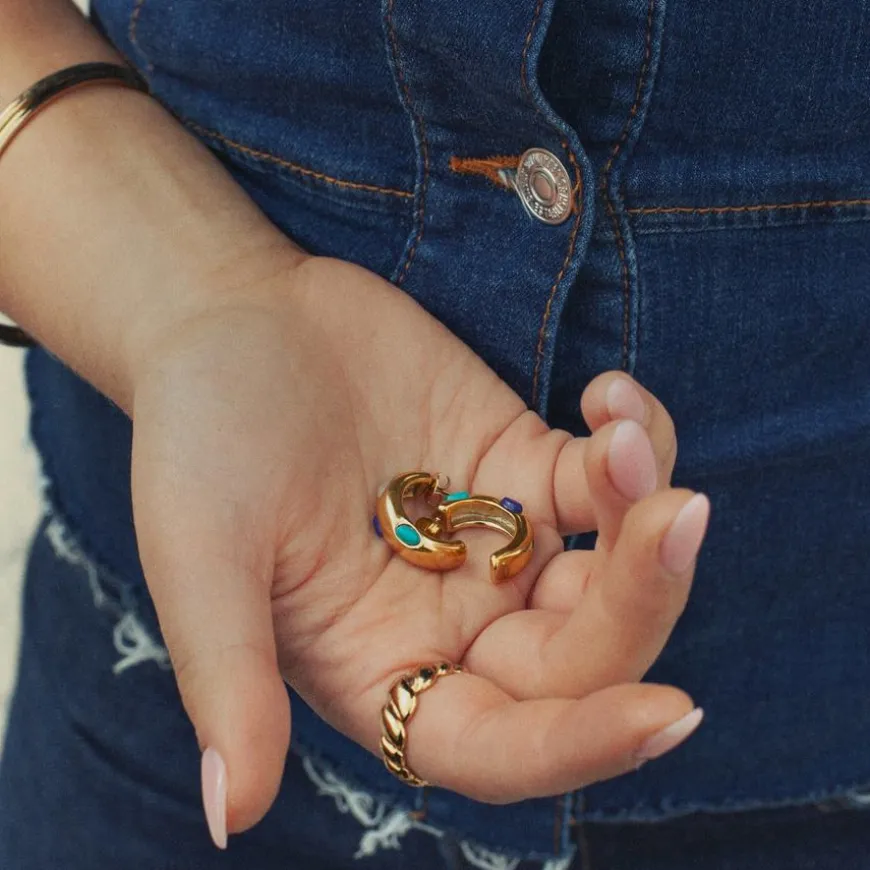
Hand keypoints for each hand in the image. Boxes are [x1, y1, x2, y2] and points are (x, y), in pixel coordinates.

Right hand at [130, 254, 709, 843]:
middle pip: (582, 657)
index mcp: (382, 671)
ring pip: (615, 570)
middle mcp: (454, 622)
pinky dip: (634, 445)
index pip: (500, 744)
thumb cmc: (198, 441)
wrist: (231, 320)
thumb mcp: (202, 556)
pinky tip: (611, 397)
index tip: (669, 713)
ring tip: (619, 432)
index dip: (581, 743)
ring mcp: (499, 542)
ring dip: (647, 512)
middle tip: (679, 513)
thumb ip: (228, 680)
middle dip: (641, 599)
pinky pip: (610, 479)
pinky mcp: (523, 464)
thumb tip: (235, 818)